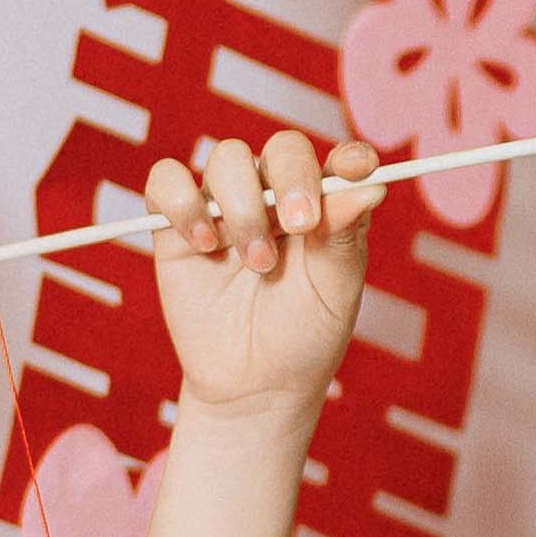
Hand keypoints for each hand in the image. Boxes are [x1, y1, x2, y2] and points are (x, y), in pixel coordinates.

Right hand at [142, 132, 382, 431]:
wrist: (253, 387)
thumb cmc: (303, 338)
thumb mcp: (335, 293)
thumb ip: (345, 236)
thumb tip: (369, 185)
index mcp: (324, 207)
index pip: (338, 162)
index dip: (349, 157)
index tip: (360, 168)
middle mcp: (275, 196)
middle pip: (281, 149)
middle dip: (291, 179)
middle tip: (299, 225)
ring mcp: (226, 206)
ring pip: (227, 158)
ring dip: (242, 206)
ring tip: (256, 263)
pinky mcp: (178, 225)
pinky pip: (166, 181)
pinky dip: (182, 202)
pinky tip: (203, 244)